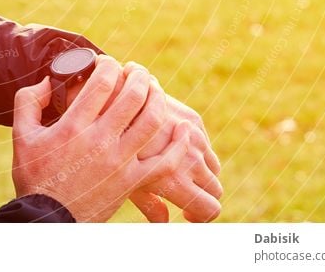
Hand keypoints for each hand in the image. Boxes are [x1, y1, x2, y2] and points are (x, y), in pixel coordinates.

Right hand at [11, 55, 191, 221]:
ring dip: (158, 98)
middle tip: (136, 69)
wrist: (47, 219)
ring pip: (152, 121)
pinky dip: (179, 143)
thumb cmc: (34, 175)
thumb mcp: (22, 135)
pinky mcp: (132, 182)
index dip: (108, 65)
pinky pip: (165, 161)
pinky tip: (182, 127)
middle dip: (138, 74)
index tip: (107, 63)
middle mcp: (99, 141)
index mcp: (72, 126)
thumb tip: (49, 81)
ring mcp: (119, 162)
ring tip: (154, 89)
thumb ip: (28, 101)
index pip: (101, 83)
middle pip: (133, 96)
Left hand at [124, 62, 222, 222]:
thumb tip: (163, 222)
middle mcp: (189, 157)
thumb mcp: (126, 182)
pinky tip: (176, 147)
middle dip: (202, 194)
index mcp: (174, 179)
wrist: (109, 101)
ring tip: (180, 171)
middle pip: (215, 187)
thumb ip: (150, 205)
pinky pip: (206, 143)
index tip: (187, 213)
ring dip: (201, 170)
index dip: (201, 215)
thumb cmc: (109, 149)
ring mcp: (193, 138)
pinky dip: (197, 149)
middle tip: (185, 195)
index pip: (210, 208)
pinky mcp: (192, 118)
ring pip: (212, 165)